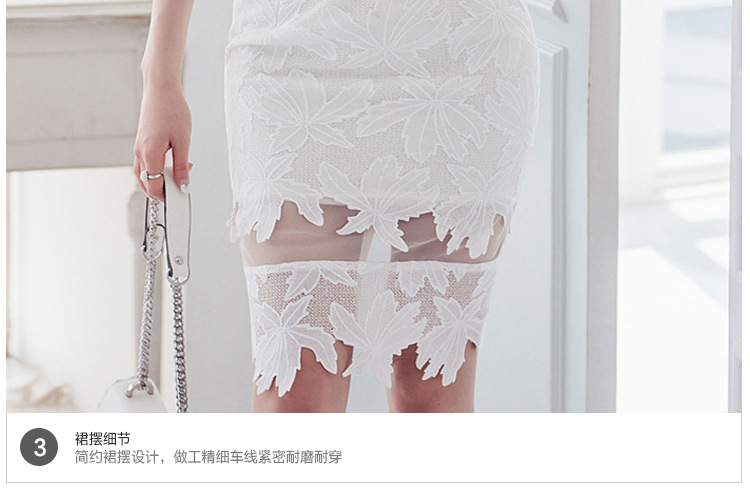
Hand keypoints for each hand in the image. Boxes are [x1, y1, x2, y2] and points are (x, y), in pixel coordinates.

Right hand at [133, 82, 192, 201]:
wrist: (160, 89)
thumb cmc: (173, 110)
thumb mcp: (183, 141)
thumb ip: (181, 166)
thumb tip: (183, 185)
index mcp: (150, 155)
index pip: (154, 187)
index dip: (167, 196)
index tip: (181, 195)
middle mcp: (139, 153)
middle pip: (146, 184)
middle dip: (162, 190)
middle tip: (181, 185)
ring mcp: (137, 148)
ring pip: (144, 175)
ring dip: (158, 181)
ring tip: (177, 174)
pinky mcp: (140, 142)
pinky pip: (144, 164)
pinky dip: (155, 170)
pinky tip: (170, 164)